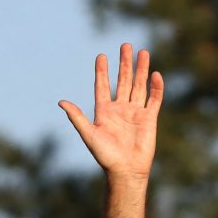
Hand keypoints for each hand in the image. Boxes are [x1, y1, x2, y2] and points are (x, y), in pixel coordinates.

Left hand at [58, 44, 162, 182]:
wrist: (125, 171)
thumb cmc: (105, 156)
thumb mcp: (89, 134)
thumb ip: (77, 117)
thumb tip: (61, 102)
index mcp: (104, 111)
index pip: (103, 86)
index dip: (102, 71)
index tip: (101, 56)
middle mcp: (120, 109)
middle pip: (123, 81)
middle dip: (124, 63)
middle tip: (126, 45)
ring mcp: (135, 113)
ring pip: (139, 86)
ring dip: (141, 70)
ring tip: (143, 52)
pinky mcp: (149, 119)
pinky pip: (154, 100)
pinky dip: (156, 87)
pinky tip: (155, 74)